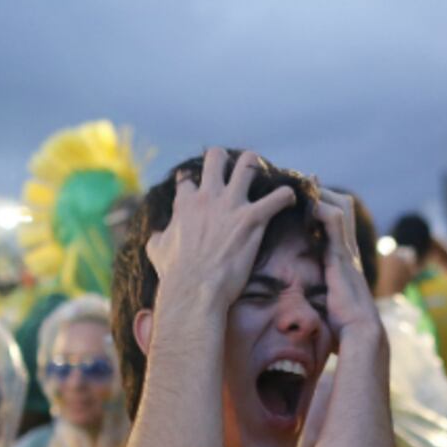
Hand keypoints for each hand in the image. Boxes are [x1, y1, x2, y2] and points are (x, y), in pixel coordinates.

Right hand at [146, 148, 295, 309]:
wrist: (195, 289)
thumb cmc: (175, 274)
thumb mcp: (157, 250)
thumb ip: (159, 236)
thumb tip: (158, 235)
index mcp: (185, 203)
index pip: (188, 178)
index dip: (195, 182)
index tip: (200, 188)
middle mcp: (208, 196)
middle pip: (216, 157)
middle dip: (226, 160)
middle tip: (234, 171)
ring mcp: (231, 205)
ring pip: (248, 164)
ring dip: (257, 167)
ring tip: (264, 174)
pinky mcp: (252, 218)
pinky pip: (278, 197)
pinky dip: (286, 196)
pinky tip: (289, 200)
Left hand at [313, 186, 381, 341]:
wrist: (359, 332)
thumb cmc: (345, 324)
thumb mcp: (330, 302)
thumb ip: (323, 292)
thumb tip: (305, 304)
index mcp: (345, 257)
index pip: (339, 219)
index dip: (323, 203)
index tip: (305, 195)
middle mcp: (349, 248)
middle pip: (343, 205)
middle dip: (322, 191)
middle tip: (302, 182)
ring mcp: (347, 250)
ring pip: (341, 206)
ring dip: (321, 193)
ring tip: (303, 183)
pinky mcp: (342, 255)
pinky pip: (334, 220)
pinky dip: (321, 207)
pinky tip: (307, 202)